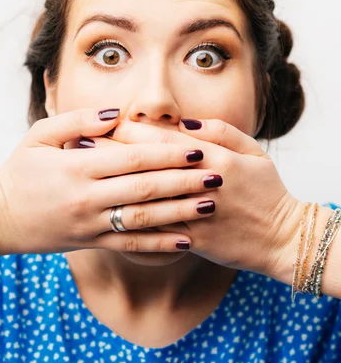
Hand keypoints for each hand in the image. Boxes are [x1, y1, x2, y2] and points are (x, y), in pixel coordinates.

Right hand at [0, 108, 217, 256]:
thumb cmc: (19, 170)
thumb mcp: (40, 135)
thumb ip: (78, 122)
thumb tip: (117, 115)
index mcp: (78, 167)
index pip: (133, 159)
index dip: (168, 154)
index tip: (198, 148)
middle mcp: (88, 198)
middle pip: (146, 189)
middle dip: (185, 182)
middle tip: (218, 175)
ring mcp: (91, 224)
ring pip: (144, 219)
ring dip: (180, 212)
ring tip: (211, 204)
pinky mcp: (91, 243)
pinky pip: (131, 247)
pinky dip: (160, 245)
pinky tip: (186, 241)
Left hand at [102, 119, 303, 276]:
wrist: (283, 239)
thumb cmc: (267, 190)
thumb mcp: (253, 151)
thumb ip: (219, 132)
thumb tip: (184, 122)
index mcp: (214, 157)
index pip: (162, 139)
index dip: (130, 131)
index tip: (102, 124)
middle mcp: (200, 184)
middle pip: (147, 166)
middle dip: (111, 155)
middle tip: (80, 146)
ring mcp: (195, 215)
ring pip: (145, 199)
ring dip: (112, 187)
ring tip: (84, 178)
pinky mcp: (192, 241)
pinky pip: (155, 232)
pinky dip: (130, 223)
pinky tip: (106, 215)